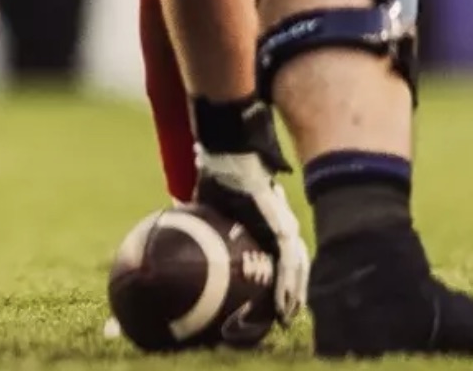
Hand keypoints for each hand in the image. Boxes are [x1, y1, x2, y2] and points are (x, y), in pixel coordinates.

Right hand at [193, 147, 310, 319]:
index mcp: (265, 222)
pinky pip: (289, 263)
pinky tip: (285, 304)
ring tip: (287, 316)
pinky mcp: (283, 228)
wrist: (230, 156)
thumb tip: (176, 233)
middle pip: (292, 266)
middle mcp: (280, 226)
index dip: (277, 279)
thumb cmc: (218, 174)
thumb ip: (202, 220)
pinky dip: (289, 285)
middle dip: (290, 291)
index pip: (277, 257)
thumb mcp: (207, 203)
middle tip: (282, 315)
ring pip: (296, 269)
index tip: (270, 300)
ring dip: (293, 293)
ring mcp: (284, 227)